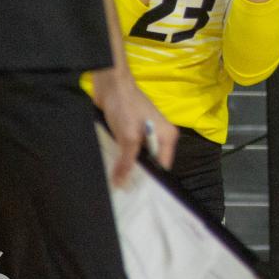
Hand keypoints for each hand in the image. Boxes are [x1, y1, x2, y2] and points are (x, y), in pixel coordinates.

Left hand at [91, 69, 177, 183]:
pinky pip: (129, 149)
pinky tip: (112, 166)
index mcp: (167, 136)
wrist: (111, 84)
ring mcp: (145, 133)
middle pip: (151, 162)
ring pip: (138, 156)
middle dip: (138, 174)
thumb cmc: (126, 108)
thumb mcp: (128, 137)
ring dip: (128, 165)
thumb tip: (121, 184)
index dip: (151, 179)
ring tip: (116, 181)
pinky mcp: (131, 131)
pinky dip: (121, 157)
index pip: (163, 165)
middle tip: (124, 190)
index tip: (137, 194)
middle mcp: (159, 136)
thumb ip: (127, 162)